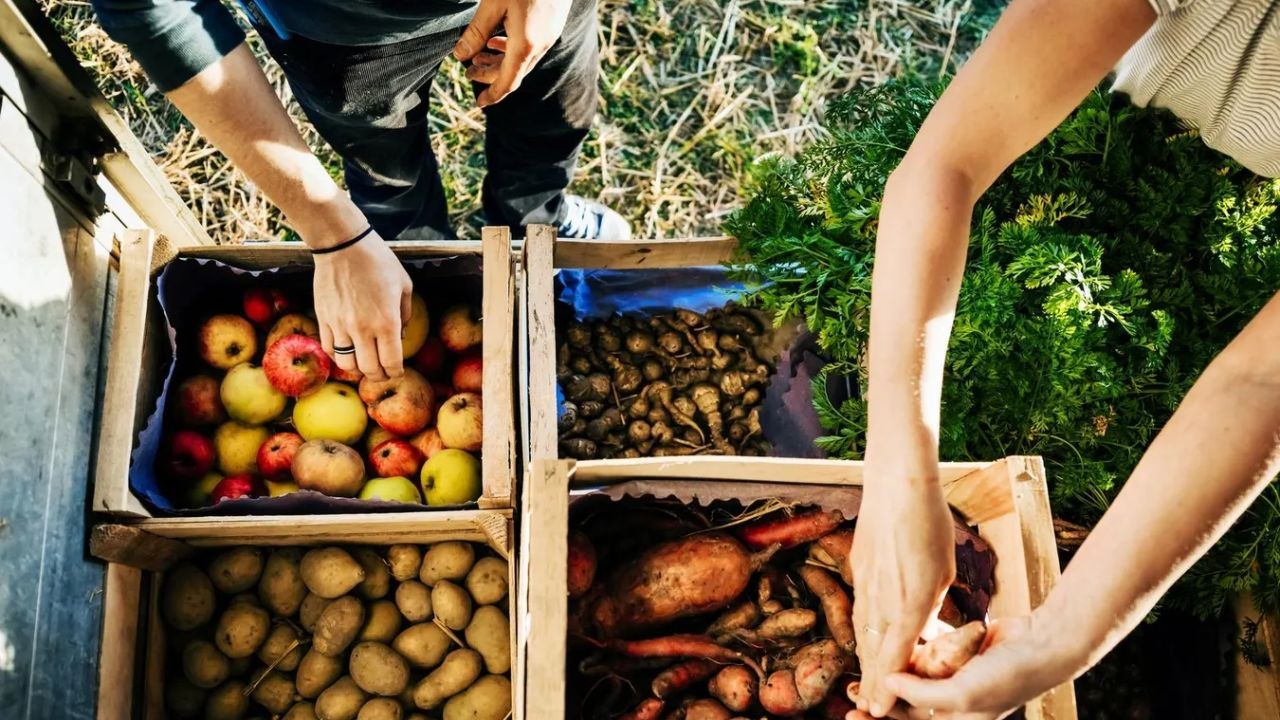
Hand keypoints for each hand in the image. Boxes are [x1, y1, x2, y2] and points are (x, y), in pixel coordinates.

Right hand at [312, 230, 411, 381]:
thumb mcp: (404, 285)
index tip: (396, 371)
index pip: (391, 362)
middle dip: (379, 376)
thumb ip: (406, 314)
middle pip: (370, 369)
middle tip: (382, 373)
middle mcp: (363, 329)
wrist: (343, 246)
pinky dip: (339, 357)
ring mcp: (340, 326)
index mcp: (387, 322)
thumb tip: (402, 335)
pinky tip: (347, 351)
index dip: (395, 372)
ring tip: (364, 364)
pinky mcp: (324, 320)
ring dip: (358, 370)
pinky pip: (330, 350)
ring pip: (347, 365)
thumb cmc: (378, 261)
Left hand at [453, 0, 572, 106]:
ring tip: (479, 56)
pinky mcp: (551, 25)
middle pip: (513, 72)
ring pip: (522, 59)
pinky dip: (511, 50)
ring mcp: (548, 35)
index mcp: (525, 45)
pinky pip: (530, 47)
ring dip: (500, 62)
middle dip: (490, 76)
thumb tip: (460, 56)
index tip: (479, 103)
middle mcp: (540, 45)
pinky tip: (497, 40)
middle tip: (469, 73)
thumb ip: (476, 32)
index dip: (493, 95)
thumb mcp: (492, 5)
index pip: (508, 82)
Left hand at [846, 615, 1079, 719]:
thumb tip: (887, 684)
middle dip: (880, 700)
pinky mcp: (958, 657)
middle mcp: (955, 707)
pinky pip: (928, 659)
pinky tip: (893, 646)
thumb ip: (922, 695)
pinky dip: (913, 654)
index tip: (852, 713)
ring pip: (914, 682)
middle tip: (849, 690)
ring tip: (864, 668)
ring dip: (892, 675)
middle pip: (907, 708)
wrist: (1041, 644)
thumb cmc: (1008, 676)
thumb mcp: (962, 695)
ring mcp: (956, 681)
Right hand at [850, 473, 955, 716]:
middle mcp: (881, 600)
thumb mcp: (944, 571)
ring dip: (864, 659)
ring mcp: (865, 584)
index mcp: (910, 604)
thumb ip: (931, 602)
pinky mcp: (857, 568)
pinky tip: (863, 638)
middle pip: (873, 652)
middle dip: (871, 682)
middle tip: (868, 707)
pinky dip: (861, 629)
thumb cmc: (930, 524)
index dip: (888, 687)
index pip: (895, 658)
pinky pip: (859, 607)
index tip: (881, 709)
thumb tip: (923, 619)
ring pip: (862, 632)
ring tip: (864, 682)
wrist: (897, 485)